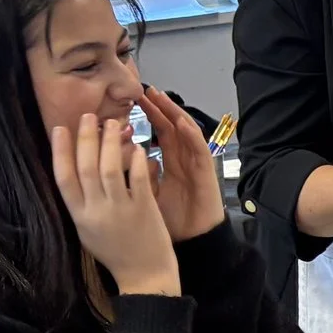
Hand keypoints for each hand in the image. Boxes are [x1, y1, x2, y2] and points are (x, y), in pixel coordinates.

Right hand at [52, 113, 176, 295]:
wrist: (144, 276)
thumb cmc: (116, 252)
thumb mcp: (89, 230)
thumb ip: (82, 203)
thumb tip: (75, 169)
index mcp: (79, 216)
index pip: (63, 178)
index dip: (60, 151)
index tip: (60, 128)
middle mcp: (96, 211)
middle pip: (85, 168)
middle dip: (85, 138)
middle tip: (88, 116)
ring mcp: (119, 210)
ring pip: (109, 168)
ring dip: (109, 142)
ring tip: (112, 124)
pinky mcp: (143, 210)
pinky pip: (137, 179)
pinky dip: (135, 160)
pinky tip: (136, 146)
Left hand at [135, 89, 222, 241]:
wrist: (195, 243)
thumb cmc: (172, 223)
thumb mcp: (146, 197)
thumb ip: (137, 177)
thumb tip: (126, 159)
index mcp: (169, 165)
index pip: (158, 134)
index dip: (147, 117)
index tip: (131, 102)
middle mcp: (183, 160)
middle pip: (170, 127)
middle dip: (158, 108)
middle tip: (142, 90)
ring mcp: (195, 164)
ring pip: (185, 132)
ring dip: (173, 112)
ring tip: (159, 96)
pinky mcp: (206, 173)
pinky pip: (199, 149)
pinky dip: (191, 133)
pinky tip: (180, 121)